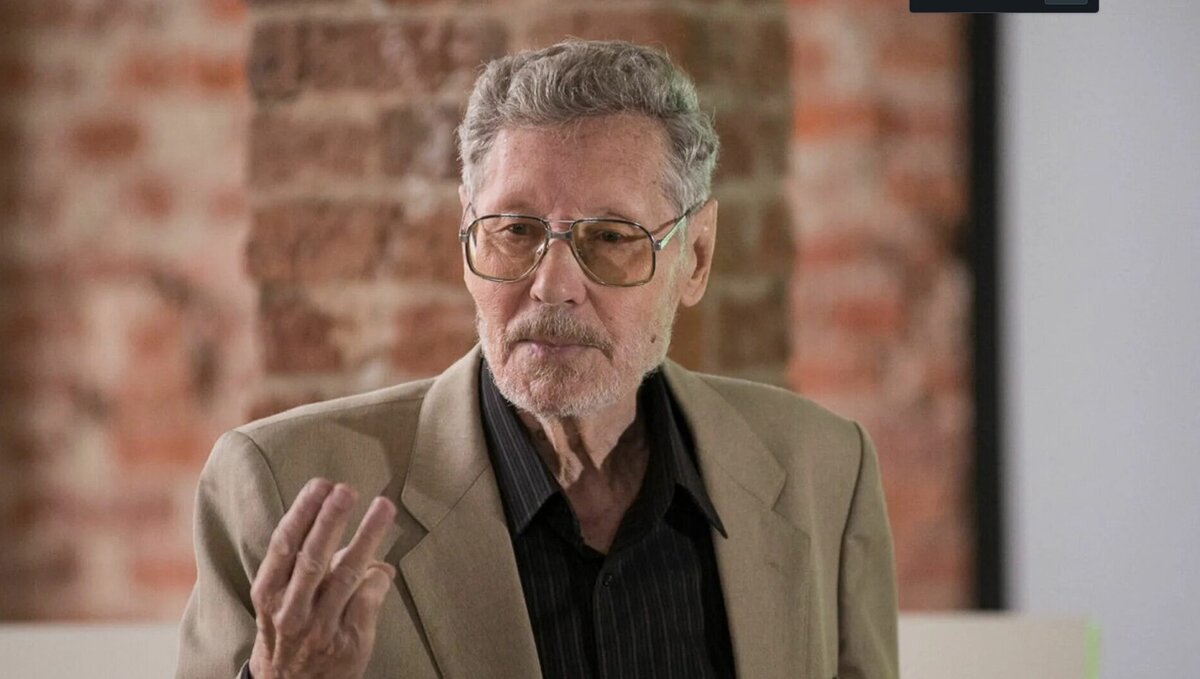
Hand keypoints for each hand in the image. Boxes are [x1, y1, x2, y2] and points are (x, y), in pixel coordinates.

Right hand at [249, 478, 396, 678]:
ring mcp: (320, 629)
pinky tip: (384, 566)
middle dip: (330, 520)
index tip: (320, 485)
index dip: (302, 513)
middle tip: (347, 490)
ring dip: (367, 537)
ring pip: (347, 575)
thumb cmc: (287, 634)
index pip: (283, 546)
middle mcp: (290, 612)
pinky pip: (369, 598)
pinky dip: (378, 577)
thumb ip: (306, 567)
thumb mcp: (280, 601)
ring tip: (382, 507)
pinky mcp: (348, 643)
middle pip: (313, 558)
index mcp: (268, 594)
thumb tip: (341, 532)